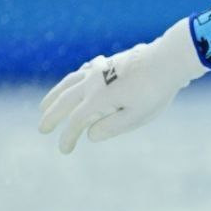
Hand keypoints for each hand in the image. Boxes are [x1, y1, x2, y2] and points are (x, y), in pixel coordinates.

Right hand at [39, 19, 205, 153]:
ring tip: (43, 106)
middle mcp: (93, 82)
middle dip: (51, 116)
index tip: (64, 150)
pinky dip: (72, 79)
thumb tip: (88, 134)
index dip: (67, 136)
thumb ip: (111, 127)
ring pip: (69, 82)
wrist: (168, 60)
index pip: (76, 121)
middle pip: (65, 100)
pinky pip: (82, 71)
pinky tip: (73, 82)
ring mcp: (99, 69)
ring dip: (54, 95)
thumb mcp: (137, 116)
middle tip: (42, 129)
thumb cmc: (155, 91)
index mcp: (99, 98)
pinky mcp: (108, 62)